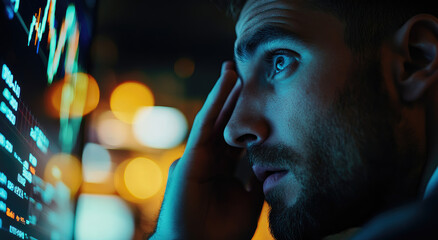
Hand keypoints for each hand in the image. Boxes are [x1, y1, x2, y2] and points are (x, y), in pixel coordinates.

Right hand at [150, 61, 263, 239]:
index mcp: (223, 169)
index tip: (260, 99)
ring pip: (213, 119)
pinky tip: (224, 84)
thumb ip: (257, 179)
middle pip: (224, 123)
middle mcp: (209, 159)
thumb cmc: (222, 230)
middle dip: (234, 100)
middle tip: (245, 73)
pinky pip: (203, 127)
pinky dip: (213, 104)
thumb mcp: (250, 200)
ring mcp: (198, 157)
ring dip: (223, 94)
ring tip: (234, 70)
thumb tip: (272, 162)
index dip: (247, 119)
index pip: (236, 138)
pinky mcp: (189, 158)